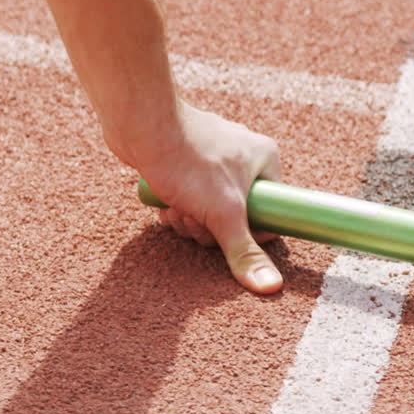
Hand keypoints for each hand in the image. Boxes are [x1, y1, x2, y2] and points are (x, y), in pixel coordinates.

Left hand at [130, 102, 283, 293]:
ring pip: (208, 212)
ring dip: (190, 221)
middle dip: (209, 229)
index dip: (248, 234)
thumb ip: (244, 251)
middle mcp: (243, 157)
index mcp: (265, 160)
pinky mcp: (185, 163)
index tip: (227, 234)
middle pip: (236, 218)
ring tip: (176, 209)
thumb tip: (271, 287)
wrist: (141, 125)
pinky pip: (189, 199)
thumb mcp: (223, 213)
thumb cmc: (187, 161)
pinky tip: (164, 205)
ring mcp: (212, 160)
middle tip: (194, 220)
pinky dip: (177, 209)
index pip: (271, 214)